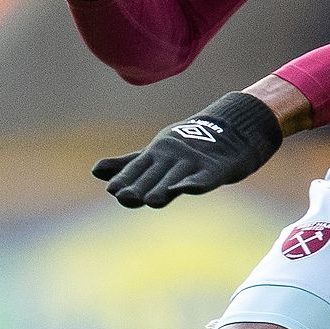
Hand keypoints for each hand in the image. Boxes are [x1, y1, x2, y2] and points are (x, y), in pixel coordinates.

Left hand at [94, 89, 283, 207]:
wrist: (235, 129)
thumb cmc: (188, 145)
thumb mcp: (155, 153)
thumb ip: (127, 165)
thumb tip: (94, 171)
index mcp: (155, 154)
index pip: (136, 170)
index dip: (125, 180)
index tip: (113, 191)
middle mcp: (171, 157)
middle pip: (153, 176)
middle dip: (139, 187)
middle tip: (125, 197)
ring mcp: (193, 162)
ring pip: (175, 177)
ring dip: (164, 188)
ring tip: (152, 199)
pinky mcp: (216, 169)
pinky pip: (204, 178)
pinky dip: (195, 182)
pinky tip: (186, 188)